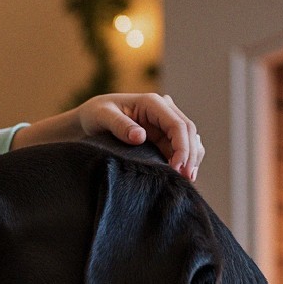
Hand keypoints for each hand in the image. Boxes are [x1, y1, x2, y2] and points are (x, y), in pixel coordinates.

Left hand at [74, 93, 203, 180]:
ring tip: (185, 180)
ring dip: (191, 159)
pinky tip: (179, 176)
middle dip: (190, 156)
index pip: (178, 125)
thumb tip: (140, 137)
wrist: (92, 118)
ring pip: (189, 141)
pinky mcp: (162, 137)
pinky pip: (180, 148)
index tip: (177, 168)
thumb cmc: (96, 114)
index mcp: (152, 103)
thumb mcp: (102, 116)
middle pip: (189, 133)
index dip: (182, 147)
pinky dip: (184, 161)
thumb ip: (120, 125)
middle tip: (186, 179)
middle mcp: (163, 111)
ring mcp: (164, 124)